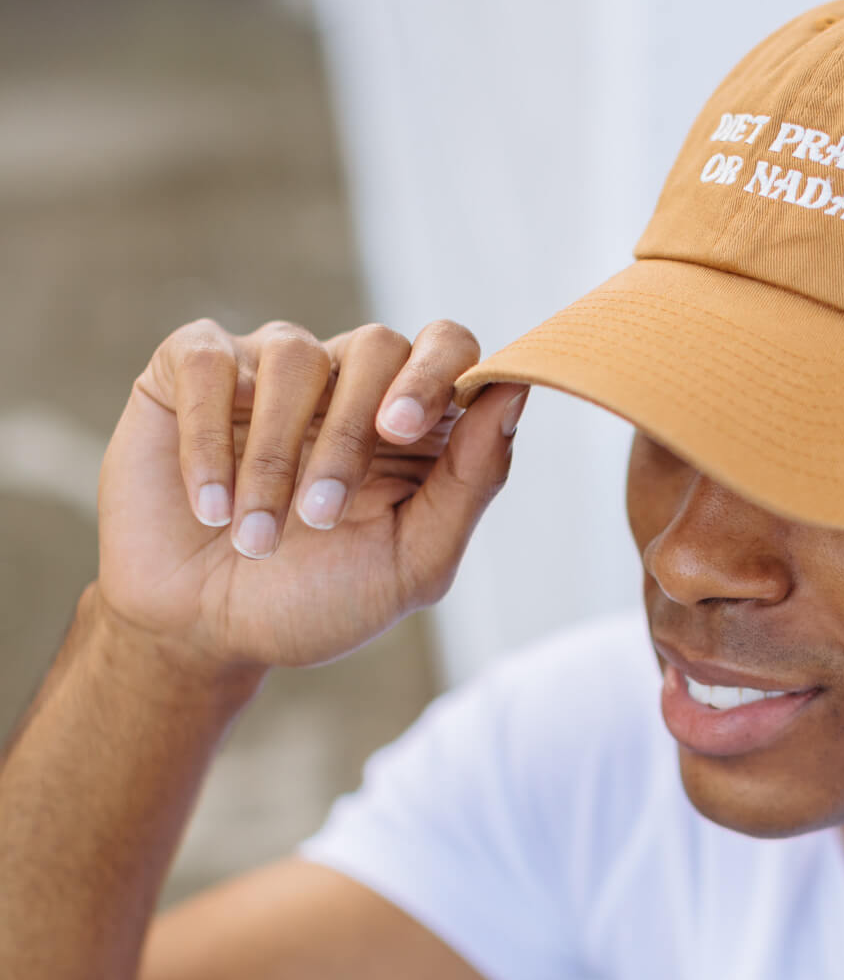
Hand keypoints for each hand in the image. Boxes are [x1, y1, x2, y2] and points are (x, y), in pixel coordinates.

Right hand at [96, 316, 527, 671]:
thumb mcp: (411, 563)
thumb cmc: (314, 601)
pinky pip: (208, 363)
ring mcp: (268, 367)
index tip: (399, 430)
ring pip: (293, 356)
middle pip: (377, 346)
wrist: (202, 634)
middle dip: (347, 437)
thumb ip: (471, 482)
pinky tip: (210, 504)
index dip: (434, 373)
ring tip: (254, 539)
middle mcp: (346, 380)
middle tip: (320, 514)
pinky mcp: (192, 368)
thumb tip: (515, 391)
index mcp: (412, 422)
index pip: (448, 347)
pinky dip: (208, 439)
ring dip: (273, 459)